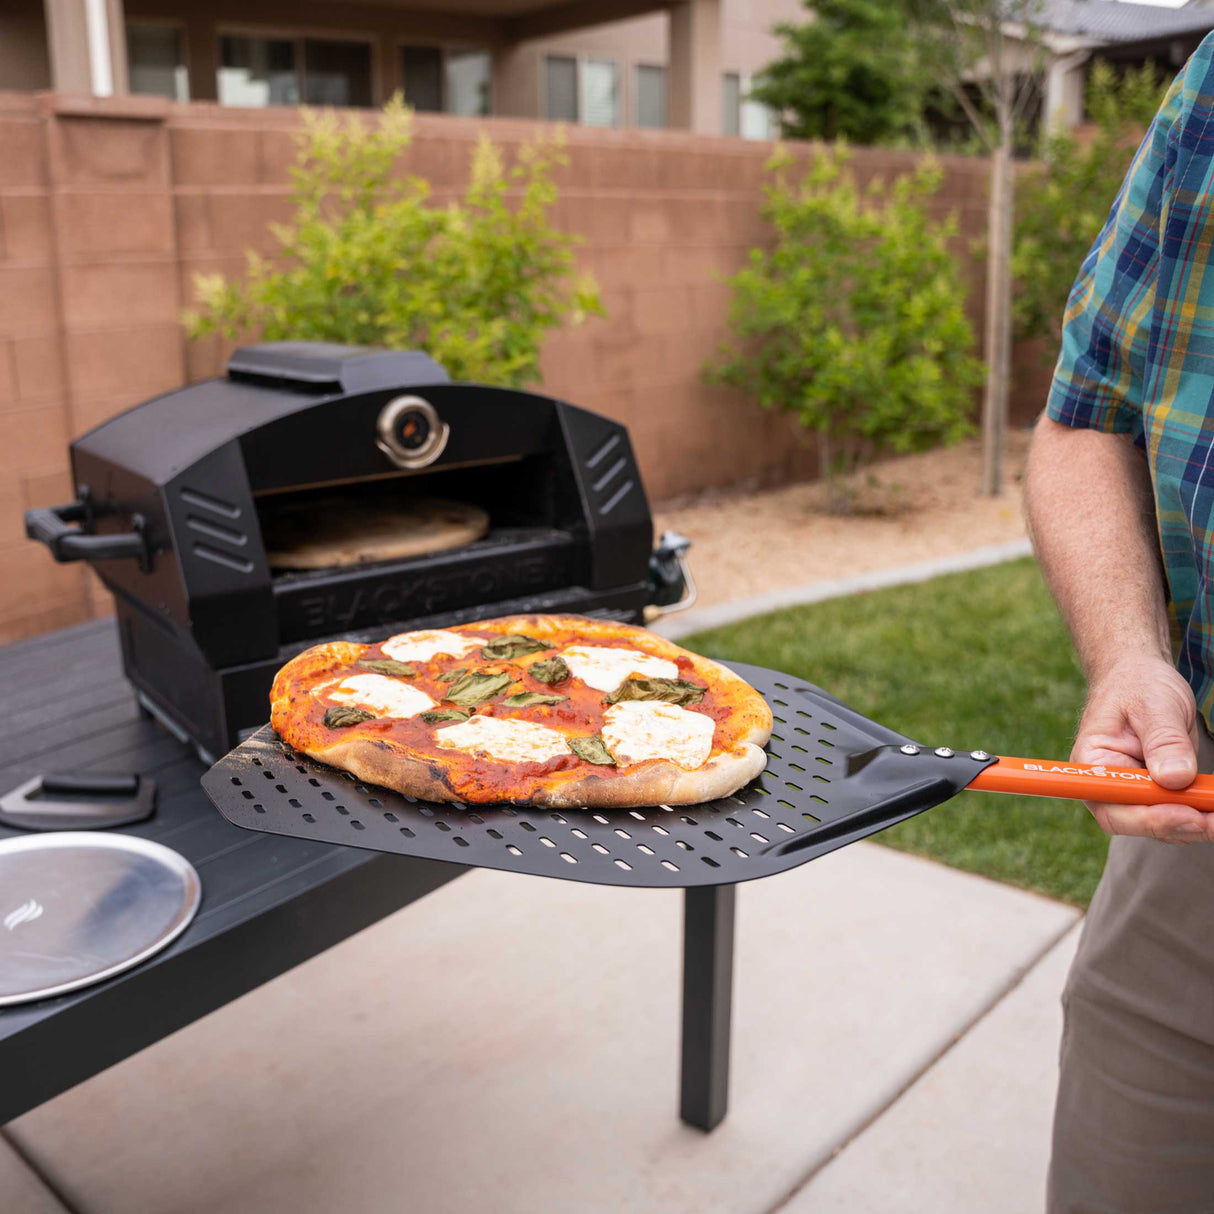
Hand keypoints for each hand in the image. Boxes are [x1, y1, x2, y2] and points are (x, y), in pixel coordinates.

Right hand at [1074, 654, 1209, 841]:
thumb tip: (1175, 779)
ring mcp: (1132, 789)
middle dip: (1178, 824)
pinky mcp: (1156, 790)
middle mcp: (1108, 783)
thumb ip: (1164, 741)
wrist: (1141, 676)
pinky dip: (1200, 812)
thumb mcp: (1154, 705)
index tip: (1187, 814)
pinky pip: (1177, 812)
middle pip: (1136, 822)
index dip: (1147, 817)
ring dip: (1195, 822)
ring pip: (1161, 823)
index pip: (1111, 804)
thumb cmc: (1138, 684)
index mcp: (1093, 762)